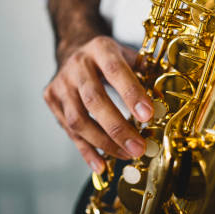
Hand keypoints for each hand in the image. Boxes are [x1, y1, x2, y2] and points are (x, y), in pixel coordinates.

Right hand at [43, 36, 153, 172]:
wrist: (74, 49)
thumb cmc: (107, 57)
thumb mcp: (127, 53)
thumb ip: (144, 72)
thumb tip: (163, 97)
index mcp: (100, 49)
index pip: (115, 71)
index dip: (131, 94)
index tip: (148, 115)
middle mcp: (77, 65)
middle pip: (94, 100)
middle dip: (118, 127)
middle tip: (138, 147)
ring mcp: (61, 84)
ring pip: (78, 120)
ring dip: (104, 143)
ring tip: (127, 155)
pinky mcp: (52, 100)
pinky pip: (70, 131)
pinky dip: (87, 150)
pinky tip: (101, 165)